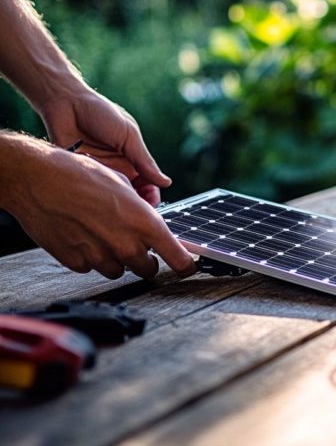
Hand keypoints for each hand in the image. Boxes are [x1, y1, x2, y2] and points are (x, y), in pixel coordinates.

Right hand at [2, 138, 196, 279]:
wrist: (37, 179)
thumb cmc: (80, 175)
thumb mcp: (123, 185)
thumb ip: (141, 211)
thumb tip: (150, 223)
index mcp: (144, 223)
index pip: (176, 257)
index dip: (184, 266)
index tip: (187, 268)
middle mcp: (125, 244)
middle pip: (147, 269)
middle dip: (145, 259)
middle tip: (135, 243)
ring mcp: (100, 256)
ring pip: (119, 270)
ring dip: (116, 258)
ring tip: (102, 232)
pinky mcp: (76, 262)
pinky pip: (92, 267)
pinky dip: (91, 256)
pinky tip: (82, 235)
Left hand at [40, 89, 169, 206]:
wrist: (65, 103)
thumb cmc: (100, 113)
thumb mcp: (128, 136)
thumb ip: (144, 161)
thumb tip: (165, 182)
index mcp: (133, 160)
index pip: (148, 186)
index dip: (151, 197)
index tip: (150, 204)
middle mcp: (117, 169)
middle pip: (131, 195)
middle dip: (135, 204)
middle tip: (133, 208)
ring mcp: (98, 173)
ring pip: (112, 195)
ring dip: (116, 200)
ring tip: (117, 200)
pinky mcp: (80, 174)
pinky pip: (90, 190)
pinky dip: (95, 195)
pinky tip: (98, 192)